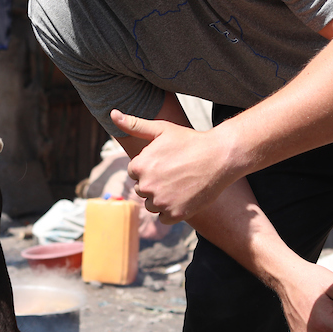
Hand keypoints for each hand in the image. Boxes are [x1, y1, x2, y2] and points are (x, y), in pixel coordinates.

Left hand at [111, 109, 233, 222]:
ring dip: (161, 198)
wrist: (219, 157)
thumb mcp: (161, 129)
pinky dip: (172, 210)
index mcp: (140, 166)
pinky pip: (164, 218)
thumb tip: (112, 113)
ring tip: (179, 183)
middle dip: (154, 183)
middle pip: (142, 190)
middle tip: (175, 172)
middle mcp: (147, 186)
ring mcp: (161, 202)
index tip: (165, 161)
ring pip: (152, 205)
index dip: (150, 167)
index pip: (135, 173)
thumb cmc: (189, 140)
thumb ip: (134, 124)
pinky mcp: (176, 214)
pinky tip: (183, 196)